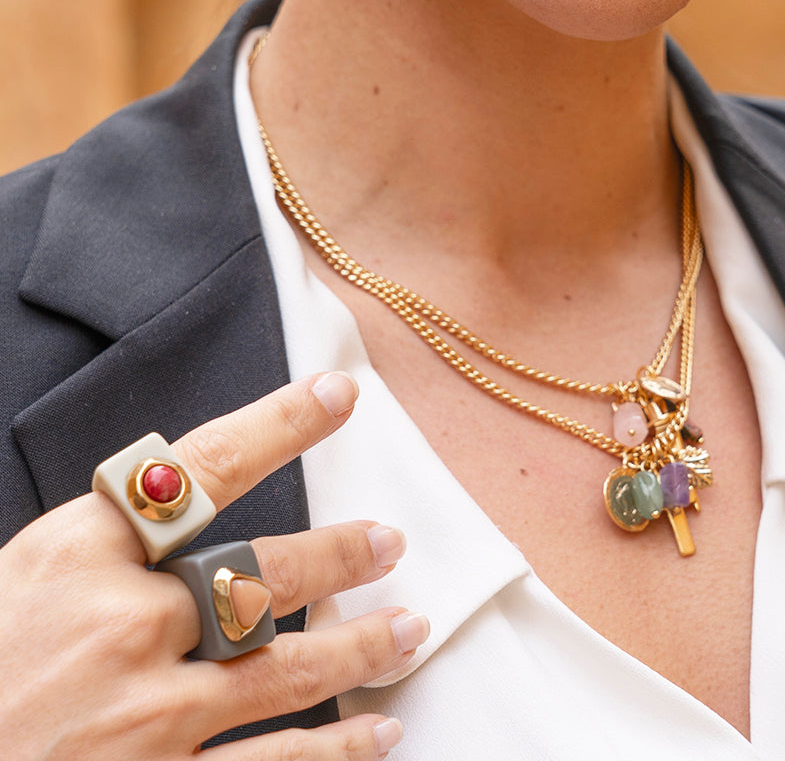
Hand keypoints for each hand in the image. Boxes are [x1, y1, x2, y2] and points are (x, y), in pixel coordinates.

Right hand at [0, 373, 426, 759]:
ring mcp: (142, 718)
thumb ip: (109, 543)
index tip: (338, 394)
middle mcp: (120, 628)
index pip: (204, 466)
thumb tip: (186, 497)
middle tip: (389, 540)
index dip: (282, 423)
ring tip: (410, 626)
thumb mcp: (22, 575)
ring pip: (285, 671)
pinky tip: (380, 733)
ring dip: (361, 647)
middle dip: (339, 554)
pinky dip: (336, 752)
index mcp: (78, 557)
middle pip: (262, 572)